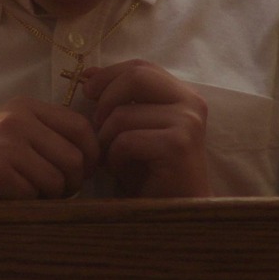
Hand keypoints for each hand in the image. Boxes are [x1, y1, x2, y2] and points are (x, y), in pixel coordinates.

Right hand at [0, 97, 98, 201]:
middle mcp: (18, 118)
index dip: (90, 157)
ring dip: (49, 197)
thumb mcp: (8, 135)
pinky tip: (7, 199)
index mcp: (25, 106)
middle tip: (52, 193)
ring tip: (26, 195)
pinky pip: (34, 194)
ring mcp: (6, 141)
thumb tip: (95, 157)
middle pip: (76, 157)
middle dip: (72, 183)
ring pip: (59, 179)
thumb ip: (45, 136)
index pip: (82, 128)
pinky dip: (26, 204)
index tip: (78, 175)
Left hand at [83, 59, 210, 197]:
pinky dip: (115, 157)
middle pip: (136, 76)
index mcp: (183, 94)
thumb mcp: (133, 127)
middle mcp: (191, 102)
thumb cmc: (151, 172)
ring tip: (112, 157)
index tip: (87, 89)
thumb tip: (88, 74)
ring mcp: (188, 122)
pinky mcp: (179, 145)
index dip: (109, 74)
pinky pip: (126, 140)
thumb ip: (119, 99)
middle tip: (96, 124)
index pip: (141, 66)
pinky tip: (122, 171)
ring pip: (123, 114)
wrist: (174, 213)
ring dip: (106, 138)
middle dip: (105, 98)